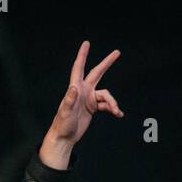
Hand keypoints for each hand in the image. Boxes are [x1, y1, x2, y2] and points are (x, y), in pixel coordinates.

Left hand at [40, 40, 122, 164]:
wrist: (65, 138)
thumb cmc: (62, 125)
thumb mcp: (65, 112)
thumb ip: (69, 100)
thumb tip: (73, 87)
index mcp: (75, 88)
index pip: (79, 67)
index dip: (83, 55)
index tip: (86, 43)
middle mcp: (83, 91)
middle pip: (97, 73)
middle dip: (107, 63)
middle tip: (117, 52)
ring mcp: (89, 99)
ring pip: (106, 95)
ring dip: (113, 102)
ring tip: (117, 111)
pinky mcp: (93, 108)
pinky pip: (107, 105)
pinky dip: (113, 109)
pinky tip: (118, 114)